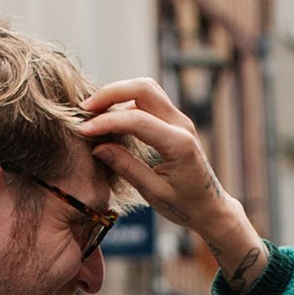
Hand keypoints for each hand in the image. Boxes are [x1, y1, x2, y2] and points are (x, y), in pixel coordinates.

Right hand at [81, 79, 264, 284]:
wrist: (211, 206)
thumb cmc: (185, 205)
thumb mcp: (153, 193)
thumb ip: (126, 167)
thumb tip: (98, 146)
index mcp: (179, 144)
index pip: (137, 120)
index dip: (106, 122)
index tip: (83, 130)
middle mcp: (182, 125)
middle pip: (144, 88)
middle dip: (111, 92)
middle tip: (85, 109)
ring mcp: (180, 120)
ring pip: (146, 89)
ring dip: (118, 93)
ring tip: (94, 111)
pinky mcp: (174, 121)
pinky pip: (148, 100)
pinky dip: (126, 102)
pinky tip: (109, 117)